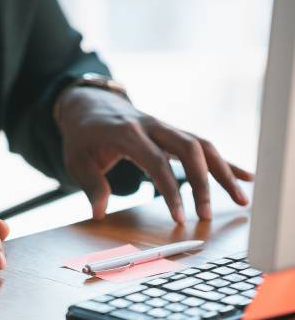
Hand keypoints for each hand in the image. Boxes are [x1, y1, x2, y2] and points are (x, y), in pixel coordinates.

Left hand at [55, 87, 253, 222]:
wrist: (89, 103)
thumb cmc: (82, 135)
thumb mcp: (76, 159)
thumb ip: (91, 185)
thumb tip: (99, 213)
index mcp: (127, 132)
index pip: (156, 162)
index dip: (170, 190)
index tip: (179, 216)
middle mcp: (151, 126)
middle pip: (188, 149)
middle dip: (203, 182)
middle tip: (207, 214)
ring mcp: (165, 127)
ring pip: (202, 145)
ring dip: (223, 171)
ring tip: (241, 199)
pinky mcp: (171, 133)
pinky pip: (202, 145)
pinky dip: (224, 161)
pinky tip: (244, 177)